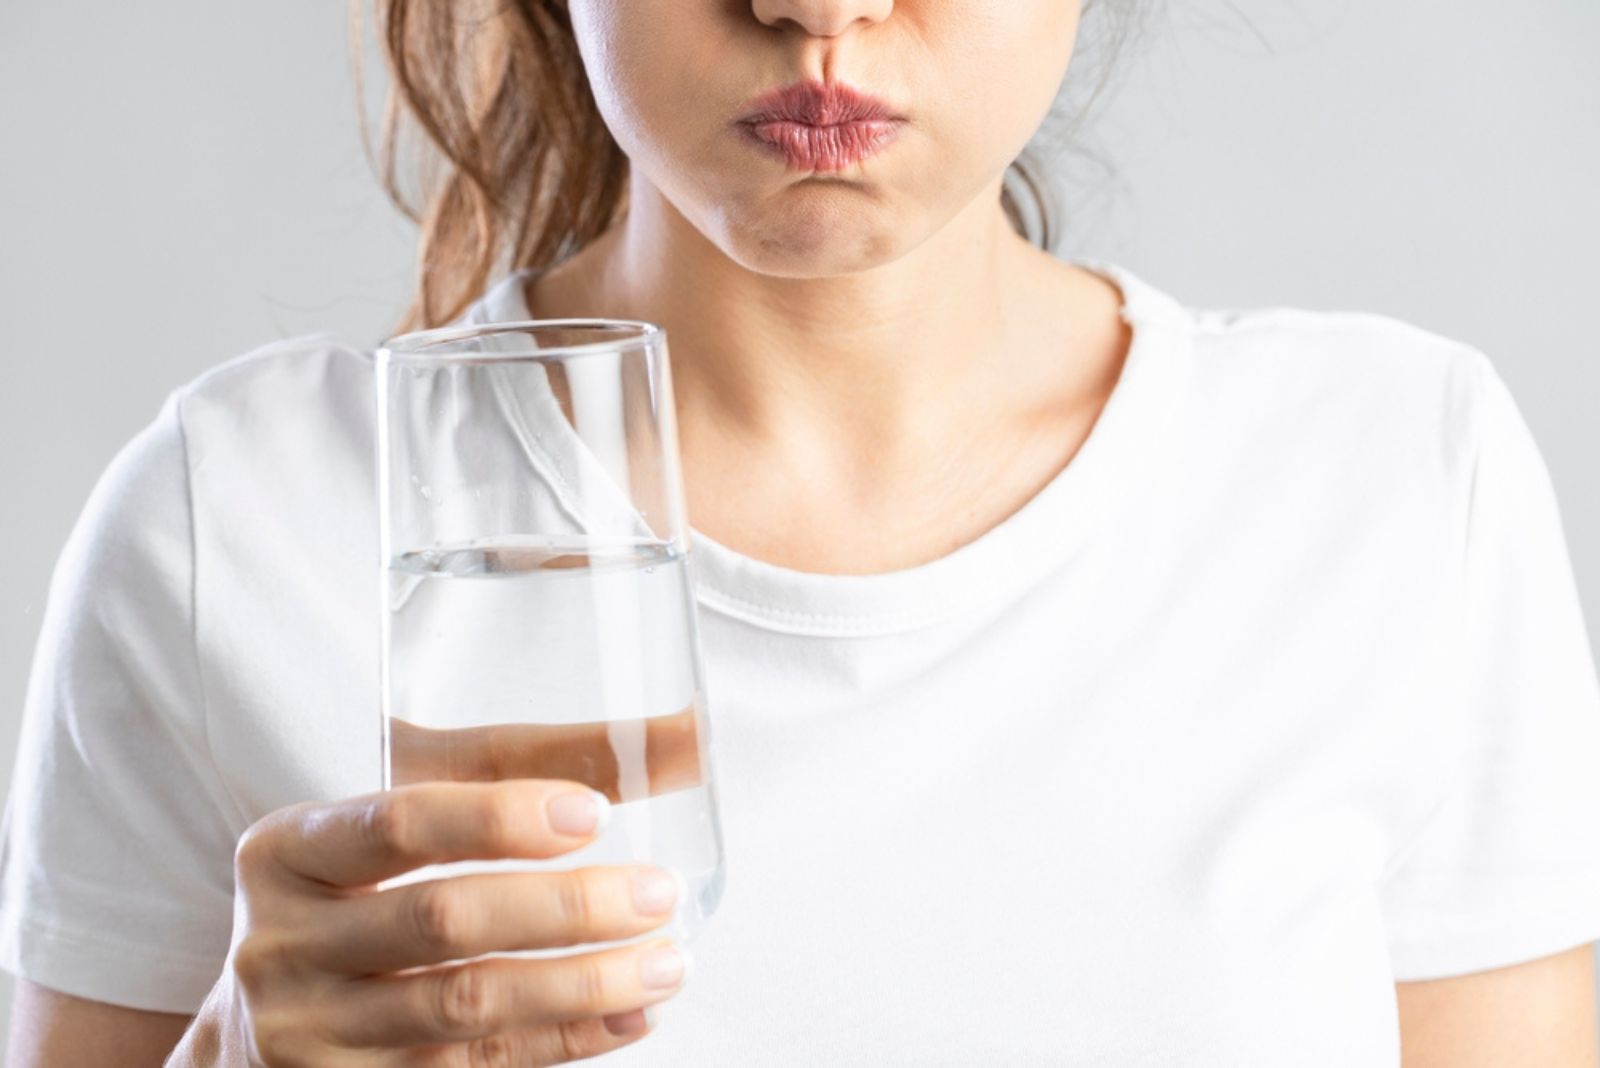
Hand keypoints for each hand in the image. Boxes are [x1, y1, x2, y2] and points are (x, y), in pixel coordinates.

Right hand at [211, 776, 690, 1065]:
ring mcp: (310, 1033)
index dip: (498, 817)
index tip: (592, 813)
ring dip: (583, 985)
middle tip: (658, 892)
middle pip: (442, 920)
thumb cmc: (362, 879)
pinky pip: (477, 1067)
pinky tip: (630, 1014)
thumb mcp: (411, 807)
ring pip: (467, 1007)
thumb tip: (690, 737)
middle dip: (566, 908)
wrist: (263, 1015)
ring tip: (668, 962)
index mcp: (289, 851)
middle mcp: (283, 945)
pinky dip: (566, 1040)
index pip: (398, 823)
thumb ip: (534, 766)